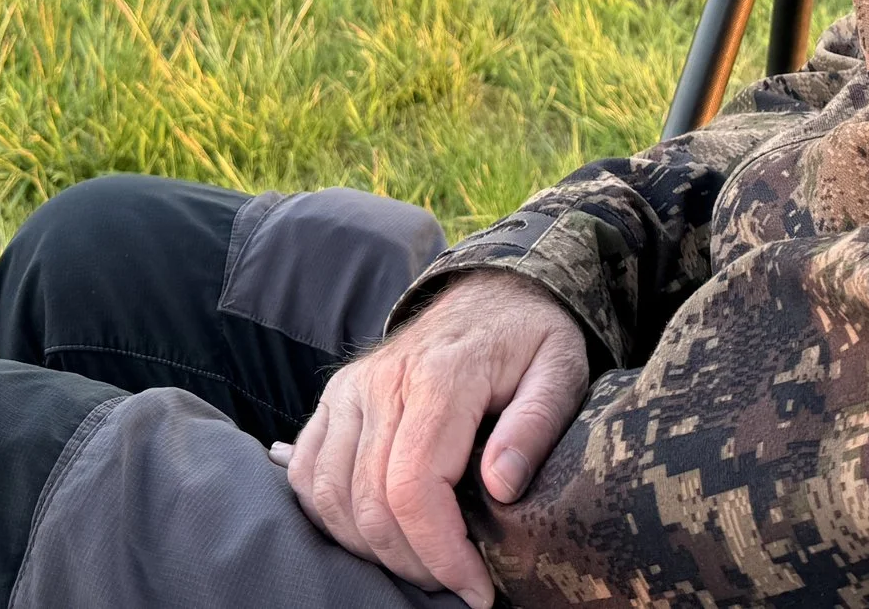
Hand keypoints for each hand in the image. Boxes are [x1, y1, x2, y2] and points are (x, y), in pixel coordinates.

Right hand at [284, 269, 588, 607]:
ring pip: (330, 494)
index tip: (476, 589)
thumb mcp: (560, 370)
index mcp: (440, 376)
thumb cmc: (531, 337)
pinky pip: (308, 473)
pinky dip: (330, 516)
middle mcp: (382, 381)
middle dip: (412, 562)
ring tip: (422, 561)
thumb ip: (536, 426)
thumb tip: (501, 486)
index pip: (415, 486)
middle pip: (370, 501)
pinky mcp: (334, 397)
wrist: (493, 290)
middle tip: (456, 582)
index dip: (440, 552)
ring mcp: (350, 388)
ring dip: (370, 547)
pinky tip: (374, 533)